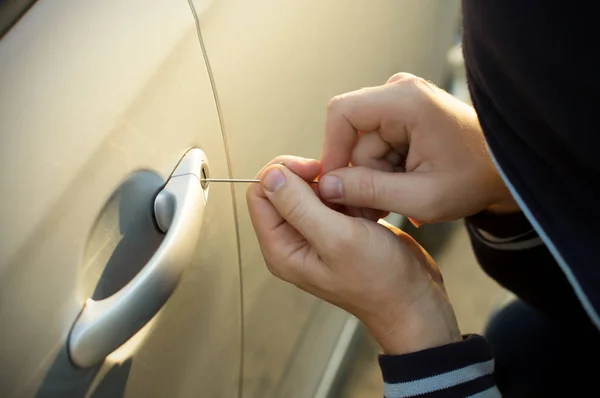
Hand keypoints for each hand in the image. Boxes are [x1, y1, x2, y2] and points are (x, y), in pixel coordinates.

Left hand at [246, 156, 460, 353]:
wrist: (414, 300)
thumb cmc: (379, 279)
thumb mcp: (337, 239)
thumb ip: (299, 206)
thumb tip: (269, 175)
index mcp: (282, 248)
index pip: (261, 192)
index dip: (285, 173)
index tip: (316, 171)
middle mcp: (293, 240)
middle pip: (285, 188)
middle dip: (313, 179)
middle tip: (342, 187)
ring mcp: (316, 234)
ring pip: (312, 190)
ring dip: (336, 188)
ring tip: (359, 205)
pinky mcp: (338, 229)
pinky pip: (334, 198)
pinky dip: (350, 195)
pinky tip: (368, 210)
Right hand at [319, 73, 518, 224]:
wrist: (505, 169)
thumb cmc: (474, 180)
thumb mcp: (422, 197)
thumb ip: (370, 191)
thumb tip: (326, 187)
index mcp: (406, 101)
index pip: (342, 113)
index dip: (332, 151)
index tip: (336, 188)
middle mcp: (400, 91)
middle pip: (353, 136)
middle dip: (360, 175)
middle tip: (375, 211)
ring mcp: (401, 100)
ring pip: (364, 145)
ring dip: (375, 177)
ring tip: (400, 201)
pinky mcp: (403, 114)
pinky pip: (377, 144)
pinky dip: (385, 170)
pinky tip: (405, 188)